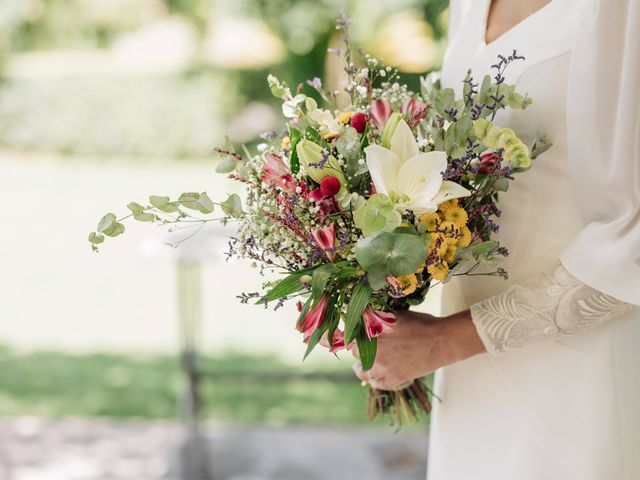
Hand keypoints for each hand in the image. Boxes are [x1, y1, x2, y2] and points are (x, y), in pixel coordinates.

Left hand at [352, 309, 485, 390]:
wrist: (441, 341)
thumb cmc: (419, 324)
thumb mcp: (395, 315)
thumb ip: (376, 317)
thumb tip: (361, 314)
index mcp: (371, 335)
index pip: (349, 337)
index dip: (348, 336)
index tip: (344, 337)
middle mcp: (373, 353)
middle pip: (355, 352)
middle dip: (358, 348)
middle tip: (362, 346)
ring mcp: (383, 368)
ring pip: (364, 370)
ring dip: (362, 367)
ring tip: (360, 366)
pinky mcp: (394, 380)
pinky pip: (377, 384)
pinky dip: (373, 381)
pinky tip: (372, 378)